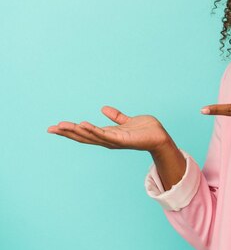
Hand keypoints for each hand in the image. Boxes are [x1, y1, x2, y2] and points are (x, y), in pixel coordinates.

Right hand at [47, 105, 172, 152]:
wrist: (160, 136)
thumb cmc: (146, 130)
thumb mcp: (127, 121)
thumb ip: (116, 116)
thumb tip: (103, 108)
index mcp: (107, 134)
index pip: (85, 133)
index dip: (70, 130)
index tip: (55, 127)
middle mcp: (108, 140)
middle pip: (83, 137)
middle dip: (67, 133)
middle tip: (51, 128)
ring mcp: (114, 141)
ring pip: (91, 136)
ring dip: (77, 131)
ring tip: (63, 126)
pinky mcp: (122, 140)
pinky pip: (105, 135)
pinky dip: (94, 131)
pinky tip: (83, 125)